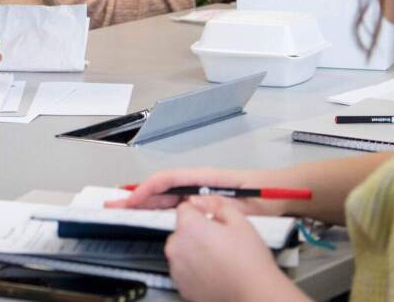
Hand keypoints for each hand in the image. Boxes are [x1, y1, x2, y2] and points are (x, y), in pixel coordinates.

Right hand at [105, 167, 287, 215]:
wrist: (280, 194)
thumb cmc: (262, 193)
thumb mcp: (239, 200)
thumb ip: (212, 201)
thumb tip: (187, 205)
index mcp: (202, 177)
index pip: (167, 180)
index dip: (146, 190)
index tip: (131, 200)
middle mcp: (196, 182)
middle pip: (160, 188)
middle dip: (136, 196)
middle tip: (113, 205)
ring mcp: (198, 191)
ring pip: (164, 196)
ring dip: (143, 203)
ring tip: (122, 208)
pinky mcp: (202, 202)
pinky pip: (174, 204)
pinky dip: (157, 209)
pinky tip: (147, 215)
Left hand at [166, 196, 302, 301]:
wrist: (254, 293)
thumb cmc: (249, 261)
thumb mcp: (239, 220)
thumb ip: (217, 204)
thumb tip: (204, 200)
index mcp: (188, 226)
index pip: (184, 208)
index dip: (199, 211)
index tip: (210, 218)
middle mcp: (177, 247)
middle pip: (181, 230)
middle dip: (196, 231)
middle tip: (220, 240)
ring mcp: (177, 268)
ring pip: (182, 250)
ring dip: (194, 250)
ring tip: (219, 257)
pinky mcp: (182, 285)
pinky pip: (184, 269)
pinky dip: (194, 269)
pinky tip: (214, 271)